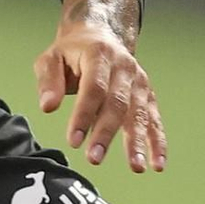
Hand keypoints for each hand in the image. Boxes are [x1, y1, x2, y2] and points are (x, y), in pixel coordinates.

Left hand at [35, 0, 165, 172]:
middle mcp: (124, 67)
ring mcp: (139, 81)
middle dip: (106, 133)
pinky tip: (157, 164)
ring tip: (135, 167)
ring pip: (139, 114)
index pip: (93, 88)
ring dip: (137, 142)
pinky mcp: (147, 95)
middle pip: (118, 103)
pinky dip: (157, 142)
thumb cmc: (71, 53)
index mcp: (99, 55)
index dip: (84, 115)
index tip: (73, 140)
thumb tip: (47, 107)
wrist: (100, 36)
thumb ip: (48, 82)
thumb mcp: (51, 59)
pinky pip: (154, 120)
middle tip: (94, 158)